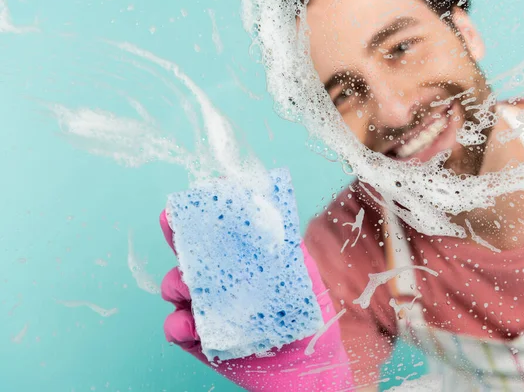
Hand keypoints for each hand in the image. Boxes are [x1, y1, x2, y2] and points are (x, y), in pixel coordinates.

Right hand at [159, 210, 354, 390]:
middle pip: (189, 254)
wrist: (308, 370)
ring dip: (176, 282)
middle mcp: (219, 283)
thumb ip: (289, 249)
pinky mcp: (199, 340)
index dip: (204, 215)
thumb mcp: (303, 278)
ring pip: (176, 288)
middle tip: (171, 222)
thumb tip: (274, 214)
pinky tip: (190, 324)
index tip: (197, 196)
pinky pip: (175, 328)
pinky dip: (177, 324)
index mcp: (241, 265)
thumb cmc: (306, 320)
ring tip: (189, 288)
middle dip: (177, 235)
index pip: (218, 235)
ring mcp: (207, 309)